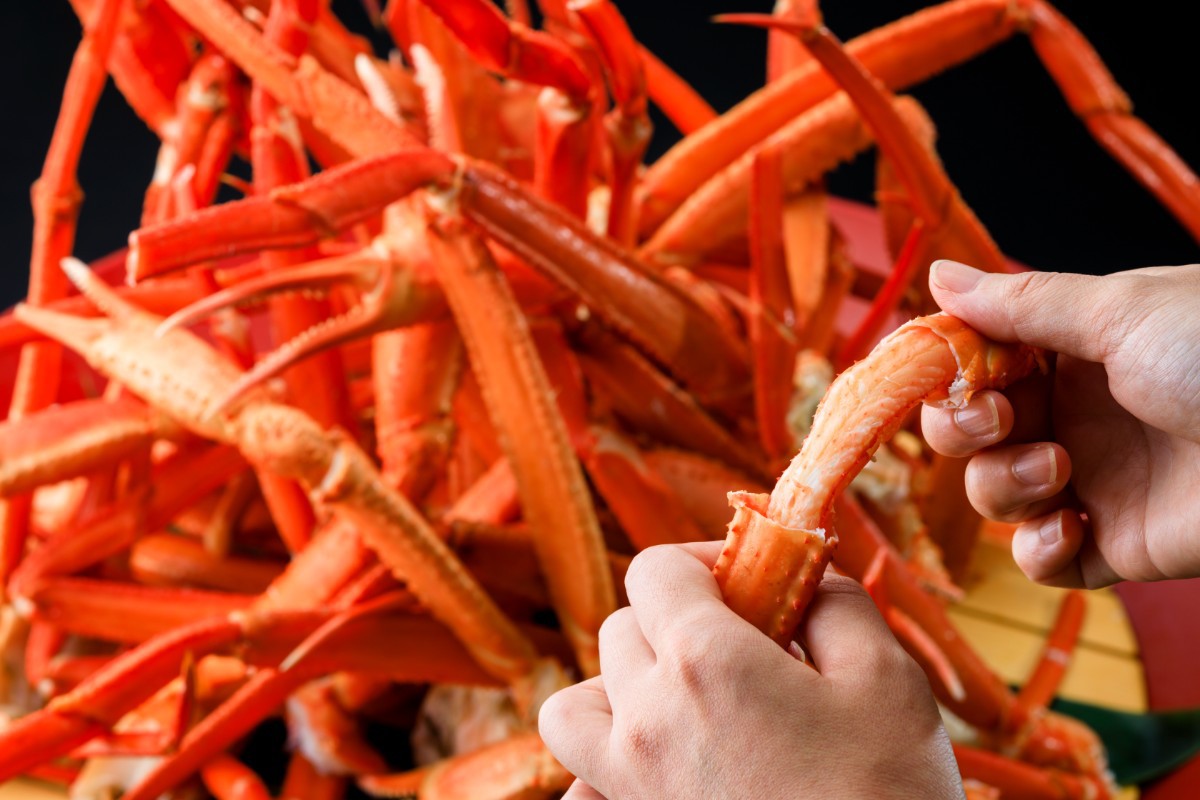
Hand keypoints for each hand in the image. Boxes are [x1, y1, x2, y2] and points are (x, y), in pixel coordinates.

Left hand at [538, 542, 960, 798]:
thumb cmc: (886, 796)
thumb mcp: (888, 680)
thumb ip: (838, 604)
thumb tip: (811, 575)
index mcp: (704, 661)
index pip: (654, 570)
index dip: (699, 560)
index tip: (743, 579)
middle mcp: (647, 716)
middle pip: (621, 627)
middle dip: (674, 618)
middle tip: (737, 642)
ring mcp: (630, 780)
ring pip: (574, 702)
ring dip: (616, 684)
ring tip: (681, 697)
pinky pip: (577, 781)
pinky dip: (597, 760)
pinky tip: (656, 760)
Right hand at [923, 261, 1199, 586]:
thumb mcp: (1119, 311)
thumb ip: (1021, 302)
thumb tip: (941, 277)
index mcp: (1071, 349)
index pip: (972, 362)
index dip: (944, 370)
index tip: (938, 371)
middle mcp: (1072, 413)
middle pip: (965, 430)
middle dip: (959, 428)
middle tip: (995, 419)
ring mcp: (1090, 480)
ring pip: (991, 493)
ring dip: (1002, 483)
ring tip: (1059, 470)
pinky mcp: (1114, 544)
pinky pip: (1040, 559)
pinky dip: (1038, 548)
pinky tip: (1073, 525)